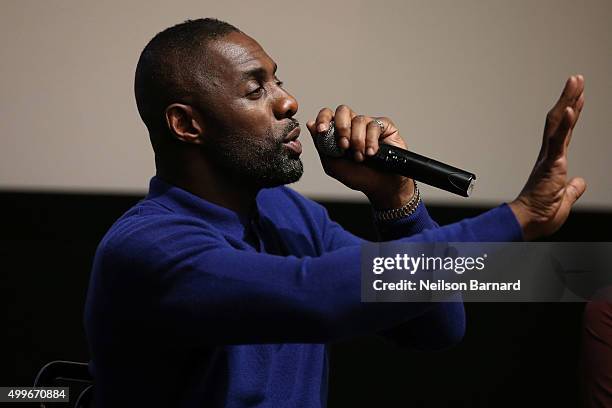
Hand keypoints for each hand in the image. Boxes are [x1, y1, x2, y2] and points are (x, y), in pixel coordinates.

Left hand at [306, 105, 413, 208]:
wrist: (380, 186)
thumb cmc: (357, 177)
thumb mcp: (333, 164)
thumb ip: (321, 145)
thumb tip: (310, 124)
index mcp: (338, 132)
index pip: (327, 114)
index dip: (323, 118)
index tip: (322, 130)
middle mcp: (353, 125)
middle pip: (343, 110)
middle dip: (341, 128)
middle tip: (344, 146)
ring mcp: (369, 124)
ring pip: (359, 119)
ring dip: (357, 141)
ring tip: (360, 157)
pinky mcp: (384, 126)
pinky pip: (374, 125)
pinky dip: (371, 140)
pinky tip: (371, 153)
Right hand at [509, 75, 585, 240]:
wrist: (527, 223)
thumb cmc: (540, 215)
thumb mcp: (565, 200)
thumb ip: (573, 189)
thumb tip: (580, 182)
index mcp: (552, 162)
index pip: (564, 132)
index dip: (572, 113)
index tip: (577, 97)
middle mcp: (549, 156)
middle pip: (560, 120)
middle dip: (569, 98)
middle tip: (576, 78)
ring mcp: (549, 158)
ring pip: (558, 124)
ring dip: (567, 101)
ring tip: (576, 82)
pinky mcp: (550, 165)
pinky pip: (558, 141)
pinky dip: (565, 124)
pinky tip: (570, 108)